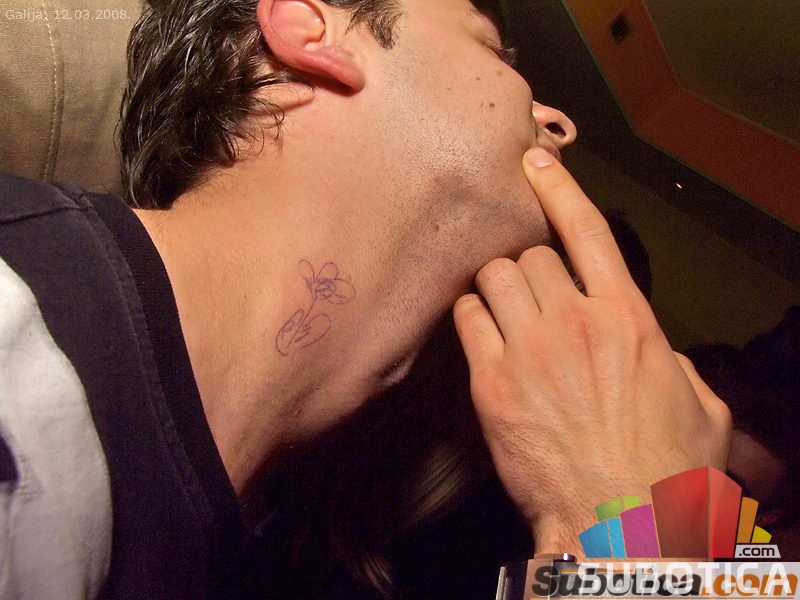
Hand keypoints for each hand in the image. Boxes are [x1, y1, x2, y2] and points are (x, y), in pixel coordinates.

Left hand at [453, 148, 731, 556]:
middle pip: (531, 256)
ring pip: (494, 278)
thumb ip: (674, 362)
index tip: (535, 160)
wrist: (619, 523)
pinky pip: (467, 317)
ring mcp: (528, 350)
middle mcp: (575, 322)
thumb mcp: (699, 405)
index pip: (587, 231)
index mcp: (628, 319)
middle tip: (532, 300)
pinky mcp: (490, 382)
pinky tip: (483, 334)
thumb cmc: (666, 469)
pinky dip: (471, 316)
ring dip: (497, 288)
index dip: (559, 188)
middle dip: (530, 270)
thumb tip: (660, 352)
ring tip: (505, 313)